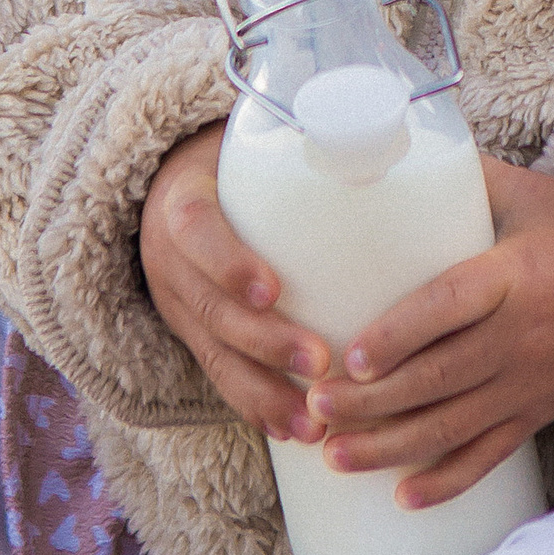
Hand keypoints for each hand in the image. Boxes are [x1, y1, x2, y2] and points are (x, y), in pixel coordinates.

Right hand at [138, 121, 330, 441]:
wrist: (164, 183)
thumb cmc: (234, 157)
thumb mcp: (248, 140)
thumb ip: (301, 138)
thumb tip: (390, 123)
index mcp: (183, 200)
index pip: (194, 230)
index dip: (229, 263)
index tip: (274, 289)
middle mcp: (169, 257)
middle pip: (209, 308)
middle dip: (265, 343)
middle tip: (322, 361)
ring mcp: (175, 302)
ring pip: (212, 354)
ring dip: (262, 393)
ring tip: (311, 424)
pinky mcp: (188, 333)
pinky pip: (215, 376)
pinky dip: (252, 405)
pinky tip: (291, 431)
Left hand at [300, 159, 553, 510]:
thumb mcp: (531, 193)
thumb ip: (466, 178)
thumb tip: (391, 147)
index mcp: (515, 275)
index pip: (450, 307)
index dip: (399, 335)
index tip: (351, 357)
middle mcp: (522, 336)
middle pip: (438, 378)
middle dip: (372, 402)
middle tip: (313, 407)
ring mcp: (531, 382)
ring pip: (453, 426)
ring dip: (390, 447)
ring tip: (333, 454)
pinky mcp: (539, 412)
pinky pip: (490, 455)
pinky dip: (448, 482)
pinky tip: (404, 500)